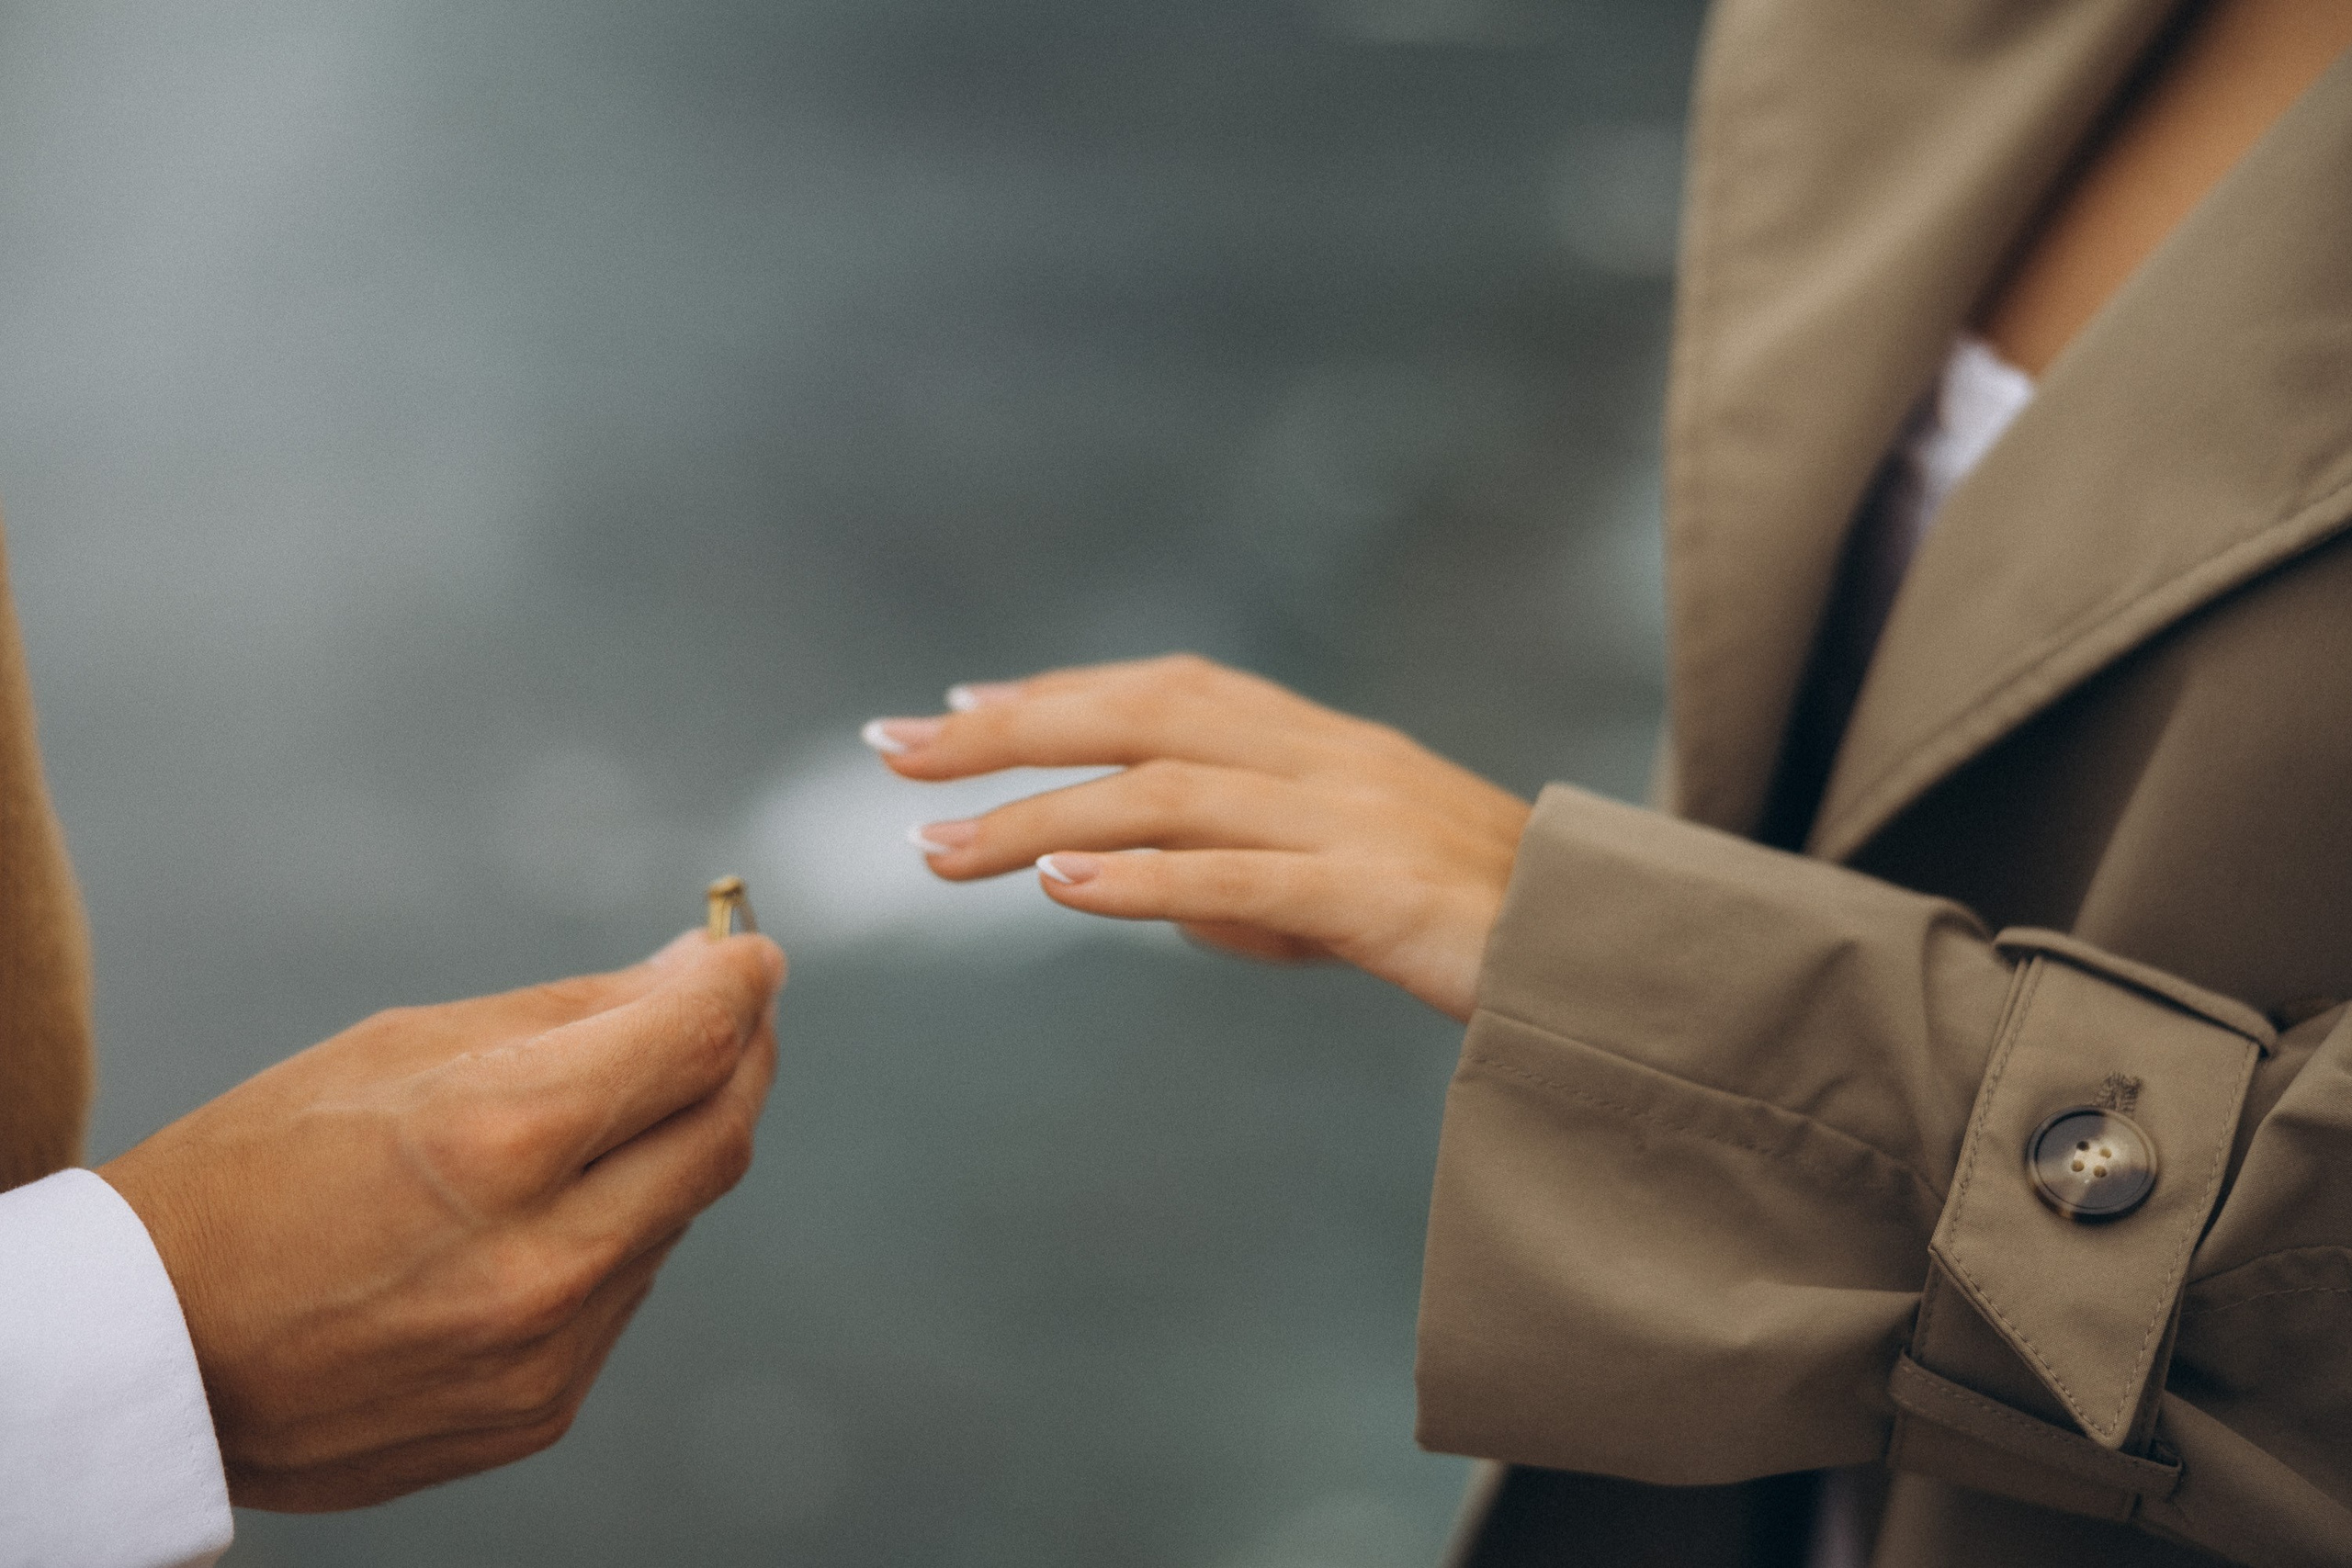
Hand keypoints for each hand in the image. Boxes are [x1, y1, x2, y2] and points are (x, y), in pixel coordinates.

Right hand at [99, 930, 784, 1511]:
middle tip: (729, 1014)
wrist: (149, 1352)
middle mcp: (542, 1258)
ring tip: (601, 1112)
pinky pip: (625, 1294)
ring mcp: (547, 1349)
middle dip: (739, 1059)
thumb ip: (575, 1014)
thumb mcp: (400, 1050)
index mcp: (497, 1141)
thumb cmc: (257, 1172)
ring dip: (666, 1150)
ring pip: (675, 1218)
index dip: (738, 983)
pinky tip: (546, 1212)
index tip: (749, 955)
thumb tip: (704, 973)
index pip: (692, 1043)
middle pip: (719, 1133)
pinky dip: (614, 1234)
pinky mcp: (540, 1409)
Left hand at [867, 654, 1529, 1020]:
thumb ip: (1252, 873)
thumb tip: (1143, 890)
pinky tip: (1055, 880)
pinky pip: (1236, 876)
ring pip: (1167, 792)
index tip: (964, 710)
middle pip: (1146, 716)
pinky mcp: (1374, 893)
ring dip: (1038, 816)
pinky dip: (1138, 875)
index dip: (1063, 693)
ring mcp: (1353, 819)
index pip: (1173, 692)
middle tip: (896, 752)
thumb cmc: (1487, 926)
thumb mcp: (1359, 877)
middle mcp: (1331, 759)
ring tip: (936, 850)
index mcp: (1328, 745)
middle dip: (1011, 731)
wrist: (1615, 960)